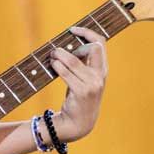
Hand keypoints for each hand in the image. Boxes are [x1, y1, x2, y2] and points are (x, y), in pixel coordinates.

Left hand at [49, 26, 107, 142]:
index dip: (87, 33)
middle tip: (58, 49)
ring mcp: (92, 84)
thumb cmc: (78, 98)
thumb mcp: (84, 79)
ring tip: (51, 56)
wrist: (78, 123)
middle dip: (74, 43)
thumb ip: (81, 64)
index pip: (100, 43)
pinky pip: (67, 73)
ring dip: (59, 55)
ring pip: (74, 60)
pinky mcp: (82, 92)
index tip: (73, 29)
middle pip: (92, 47)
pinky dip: (58, 66)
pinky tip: (52, 65)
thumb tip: (67, 45)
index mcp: (102, 70)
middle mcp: (100, 76)